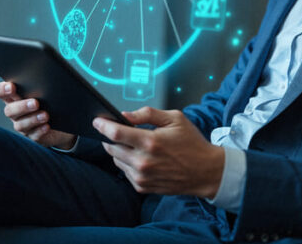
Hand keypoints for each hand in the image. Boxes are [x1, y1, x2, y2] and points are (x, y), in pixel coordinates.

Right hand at [0, 81, 76, 149]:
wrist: (62, 120)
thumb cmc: (51, 99)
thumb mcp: (45, 90)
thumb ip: (40, 83)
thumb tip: (47, 74)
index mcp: (14, 97)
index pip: (0, 92)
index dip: (2, 90)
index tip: (11, 87)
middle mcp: (15, 112)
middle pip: (9, 110)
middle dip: (21, 107)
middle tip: (35, 103)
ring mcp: (23, 125)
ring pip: (20, 125)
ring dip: (32, 119)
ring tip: (45, 115)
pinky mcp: (33, 136)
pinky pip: (33, 136)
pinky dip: (40, 131)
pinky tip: (47, 126)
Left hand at [93, 107, 224, 197]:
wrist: (205, 172)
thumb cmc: (191, 143)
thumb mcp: (175, 119)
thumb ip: (148, 114)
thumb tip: (126, 115)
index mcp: (150, 142)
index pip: (116, 133)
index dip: (103, 126)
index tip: (96, 121)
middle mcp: (143, 162)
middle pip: (112, 148)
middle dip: (111, 138)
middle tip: (119, 131)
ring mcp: (142, 177)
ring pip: (116, 160)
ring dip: (119, 151)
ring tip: (135, 144)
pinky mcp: (142, 187)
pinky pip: (125, 172)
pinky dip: (128, 163)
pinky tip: (142, 157)